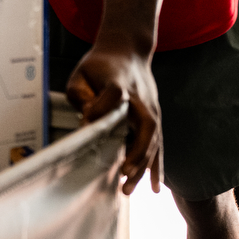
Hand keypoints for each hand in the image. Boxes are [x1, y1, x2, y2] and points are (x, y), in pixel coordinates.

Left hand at [66, 44, 161, 194]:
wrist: (128, 51)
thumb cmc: (100, 65)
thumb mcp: (82, 73)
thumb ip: (81, 94)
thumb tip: (86, 119)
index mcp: (119, 83)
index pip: (114, 94)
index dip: (101, 106)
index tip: (87, 119)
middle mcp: (140, 98)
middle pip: (145, 125)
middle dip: (136, 152)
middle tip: (123, 174)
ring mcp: (151, 109)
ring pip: (153, 140)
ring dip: (143, 166)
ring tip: (129, 188)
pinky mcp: (154, 118)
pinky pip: (158, 145)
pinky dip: (156, 167)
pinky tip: (154, 187)